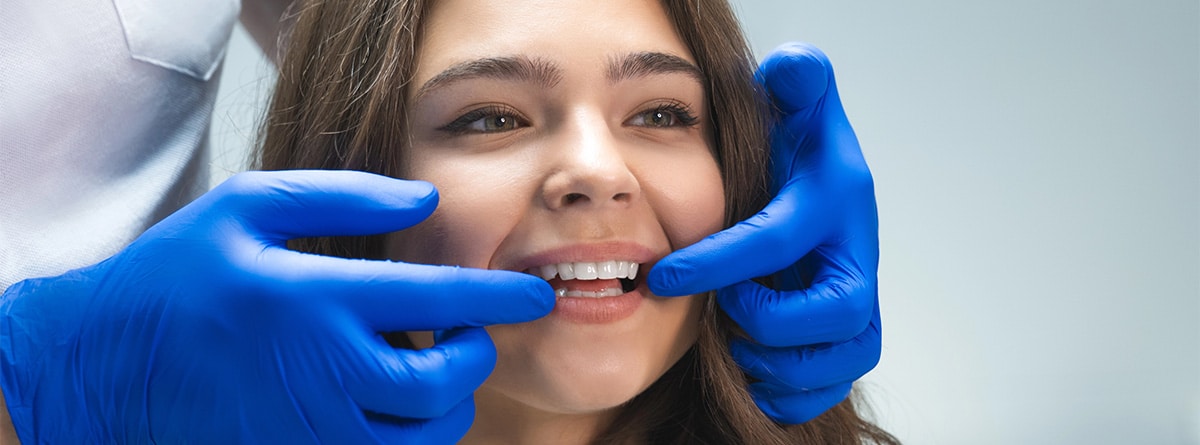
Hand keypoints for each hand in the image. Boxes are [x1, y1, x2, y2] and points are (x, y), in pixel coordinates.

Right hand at [0, 170, 553, 442]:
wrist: (102, 364)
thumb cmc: (177, 275)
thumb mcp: (245, 207)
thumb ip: (342, 197)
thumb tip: (424, 201)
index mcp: (313, 299)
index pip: (437, 300)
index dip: (499, 297)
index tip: (535, 292)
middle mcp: (321, 372)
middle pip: (441, 384)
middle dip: (476, 358)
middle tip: (471, 336)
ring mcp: (310, 427)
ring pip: (420, 434)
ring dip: (448, 402)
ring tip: (435, 368)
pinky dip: (410, 435)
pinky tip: (396, 403)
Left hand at [648, 42, 880, 423]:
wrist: (823, 194)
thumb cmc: (798, 151)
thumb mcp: (800, 104)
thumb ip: (798, 80)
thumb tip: (791, 66)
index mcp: (837, 202)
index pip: (778, 240)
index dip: (719, 263)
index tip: (664, 276)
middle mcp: (857, 257)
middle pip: (837, 314)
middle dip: (769, 321)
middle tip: (723, 311)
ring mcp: (859, 303)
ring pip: (843, 358)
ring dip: (778, 363)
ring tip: (733, 346)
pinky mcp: (848, 339)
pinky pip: (832, 386)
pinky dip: (792, 394)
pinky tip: (751, 378)